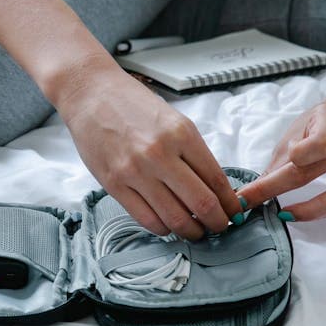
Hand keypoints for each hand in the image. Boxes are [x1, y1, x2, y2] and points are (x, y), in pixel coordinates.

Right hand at [56, 67, 241, 239]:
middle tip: (218, 227)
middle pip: (202, 204)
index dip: (231, 204)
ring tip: (194, 230)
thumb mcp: (174, 121)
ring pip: (175, 218)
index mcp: (182, 134)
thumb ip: (194, 153)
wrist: (91, 94)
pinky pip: (146, 219)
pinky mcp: (114, 184)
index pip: (217, 180)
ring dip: (191, 231)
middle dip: (217, 223)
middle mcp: (160, 154)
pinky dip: (163, 228)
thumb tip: (215, 190)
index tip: (233, 212)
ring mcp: (135, 171)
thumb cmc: (133, 105)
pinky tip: (167, 224)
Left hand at [236, 87, 325, 220]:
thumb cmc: (324, 123)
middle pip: (316, 173)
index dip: (294, 159)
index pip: (319, 143)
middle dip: (277, 190)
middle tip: (249, 203)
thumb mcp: (300, 129)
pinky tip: (305, 212)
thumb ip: (281, 160)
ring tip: (283, 214)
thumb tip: (254, 193)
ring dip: (308, 211)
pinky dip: (323, 211)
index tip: (260, 179)